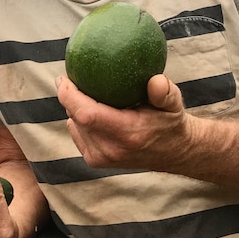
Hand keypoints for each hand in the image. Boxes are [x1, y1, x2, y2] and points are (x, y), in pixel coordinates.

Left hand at [57, 73, 194, 169]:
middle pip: (75, 118)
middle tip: (74, 77)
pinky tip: (89, 106)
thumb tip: (156, 80)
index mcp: (127, 134)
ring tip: (84, 91)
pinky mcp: (95, 160)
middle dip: (68, 96)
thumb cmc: (170, 121)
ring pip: (74, 124)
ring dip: (74, 107)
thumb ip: (165, 92)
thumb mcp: (173, 104)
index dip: (69, 96)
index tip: (64, 77)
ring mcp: (101, 158)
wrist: (173, 153)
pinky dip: (79, 119)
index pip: (86, 114)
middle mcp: (111, 149)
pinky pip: (77, 132)